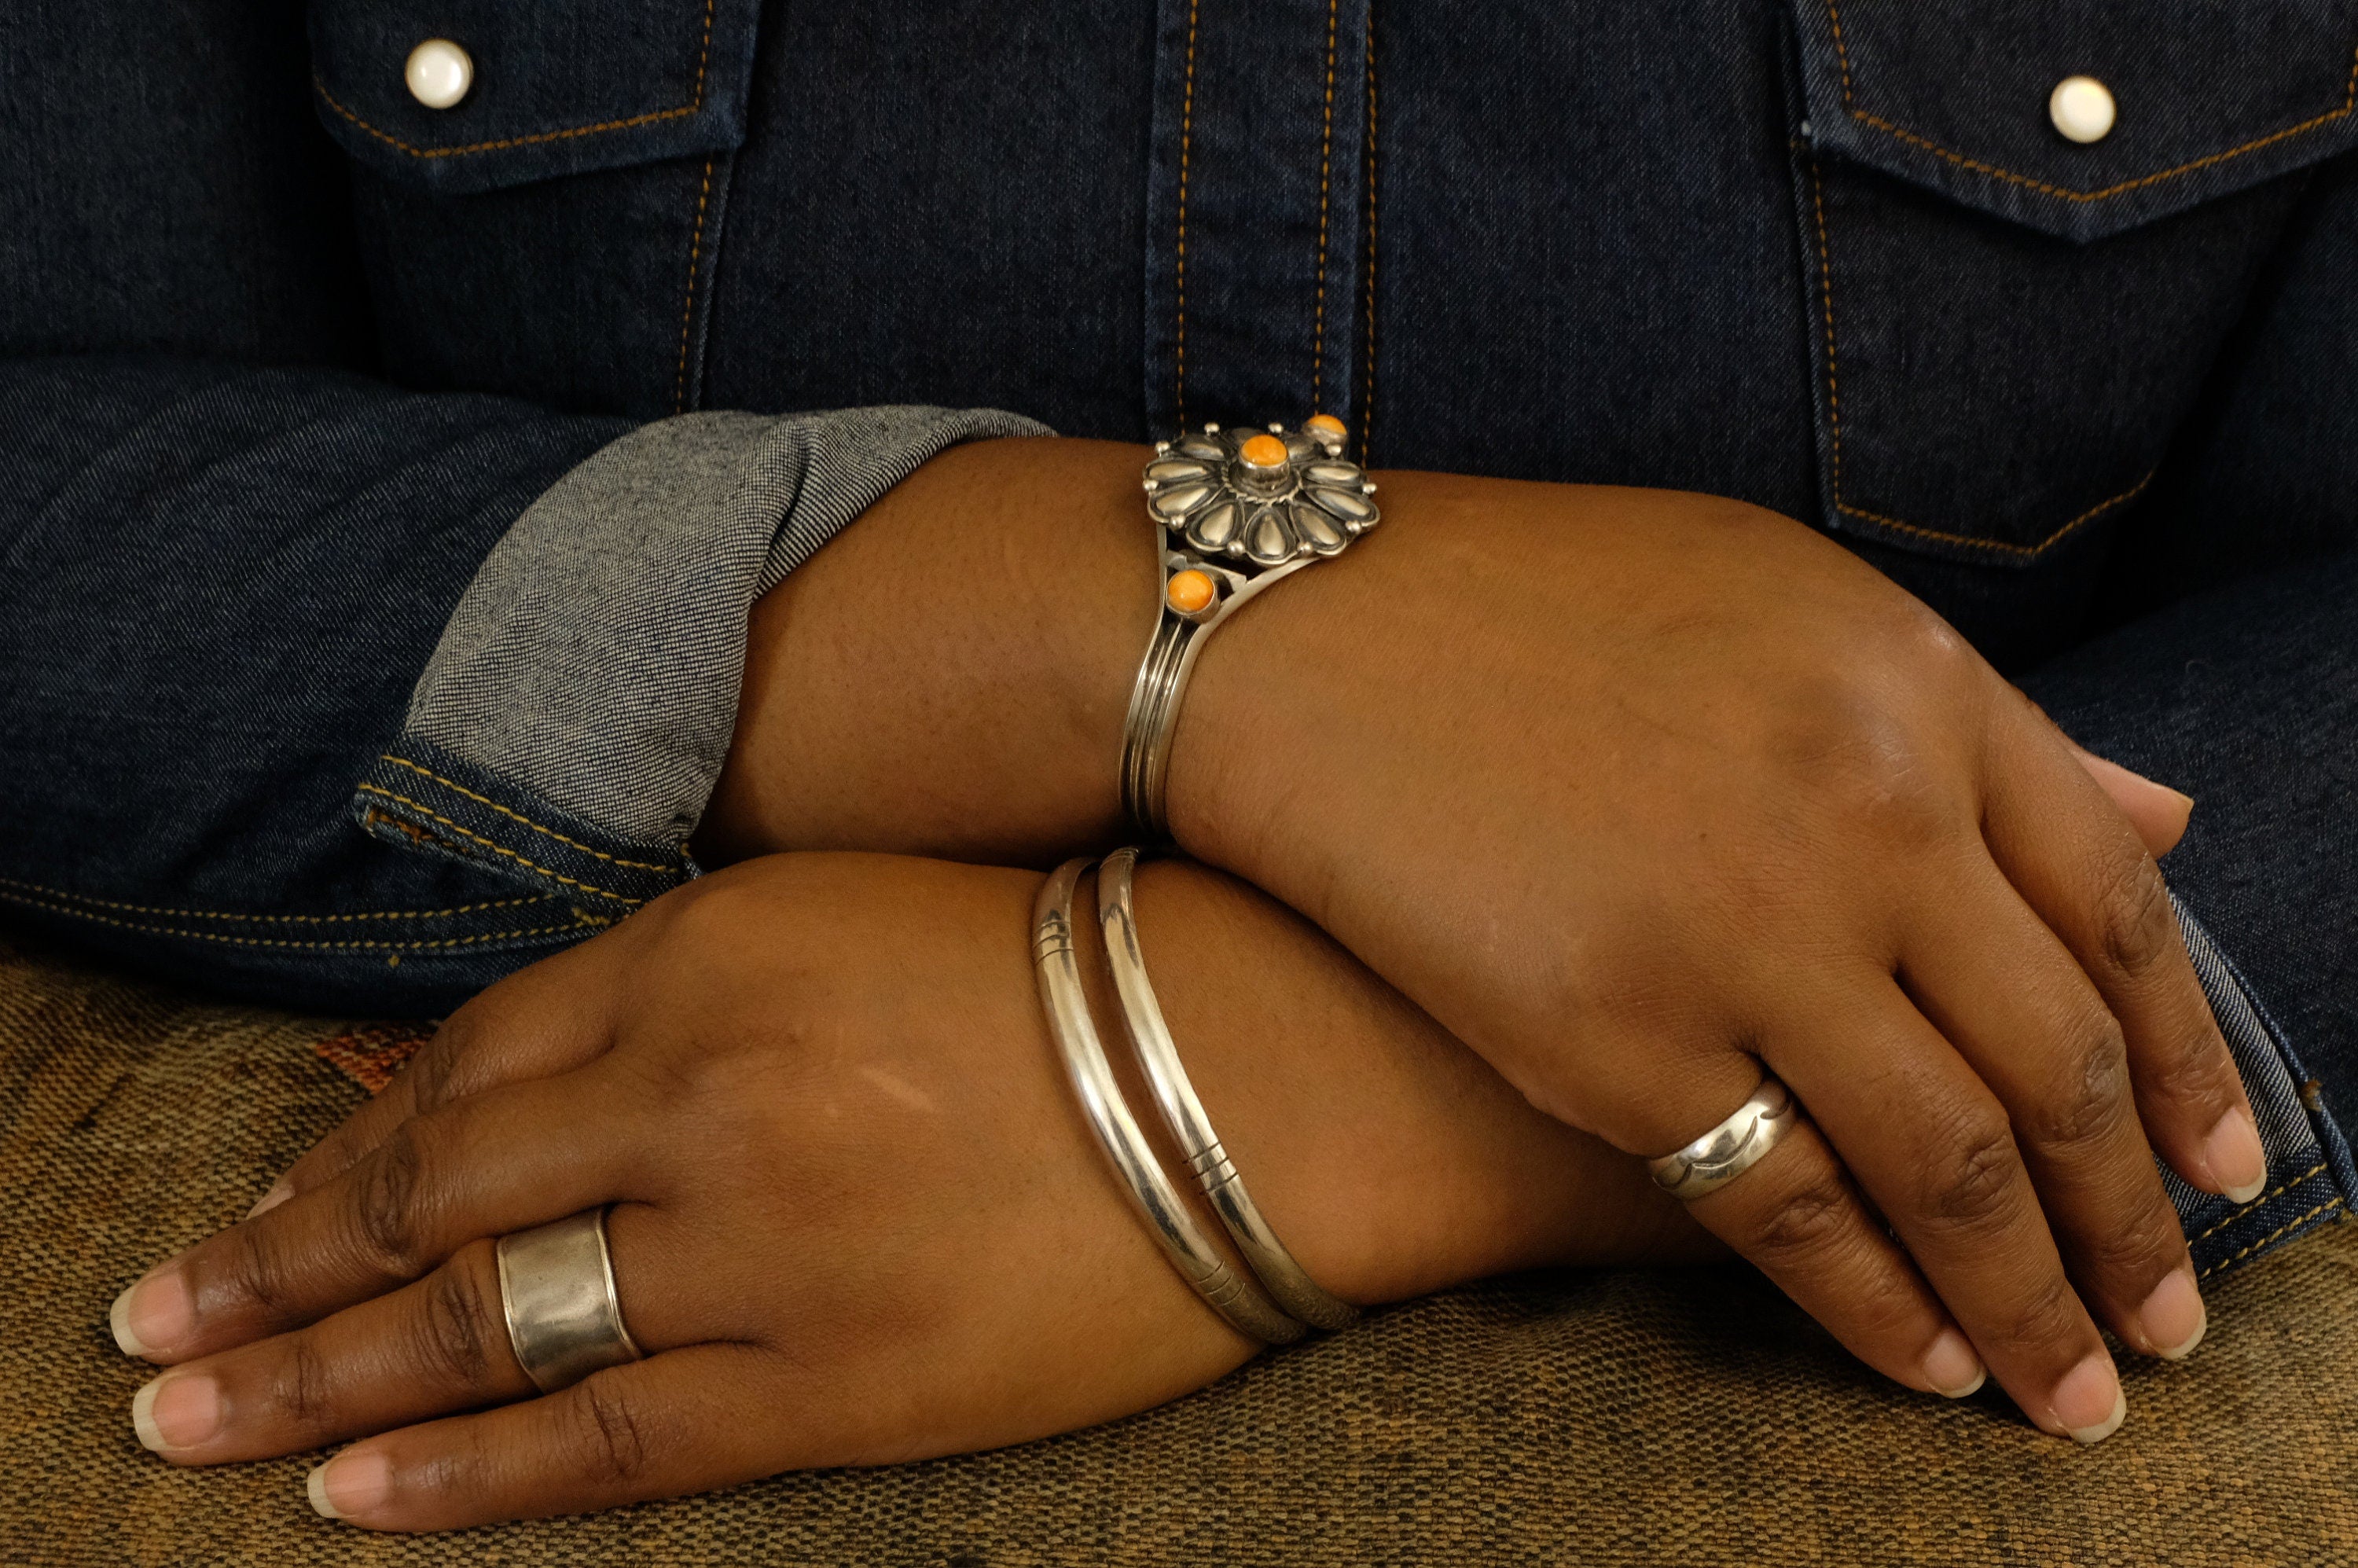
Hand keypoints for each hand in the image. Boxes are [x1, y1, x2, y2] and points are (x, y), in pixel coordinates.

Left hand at [108, 853, 1698, 1529]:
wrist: (1272, 1060)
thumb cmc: (1070, 964)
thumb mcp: (847, 920)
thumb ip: (673, 987)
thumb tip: (501, 1073)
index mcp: (710, 953)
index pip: (466, 1066)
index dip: (341, 1150)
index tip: (257, 1204)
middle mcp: (703, 1091)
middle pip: (430, 1198)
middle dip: (267, 1272)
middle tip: (144, 1328)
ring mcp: (759, 1244)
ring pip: (483, 1326)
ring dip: (315, 1379)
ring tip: (187, 1419)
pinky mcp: (834, 1380)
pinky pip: (605, 1442)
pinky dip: (463, 1476)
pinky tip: (353, 1497)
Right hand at [701, 440, 2252, 1443]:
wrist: (1293, 637)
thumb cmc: (1526, 605)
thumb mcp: (1775, 599)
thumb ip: (1965, 723)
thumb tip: (2160, 820)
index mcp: (1916, 687)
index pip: (2122, 917)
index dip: (2192, 1066)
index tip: (2225, 1170)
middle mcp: (1862, 811)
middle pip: (2059, 1064)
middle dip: (2137, 1224)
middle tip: (2174, 1328)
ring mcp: (1742, 930)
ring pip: (1950, 1165)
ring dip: (2034, 1301)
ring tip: (2075, 1391)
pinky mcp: (1614, 1042)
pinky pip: (1789, 1213)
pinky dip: (1875, 1309)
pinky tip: (1925, 1364)